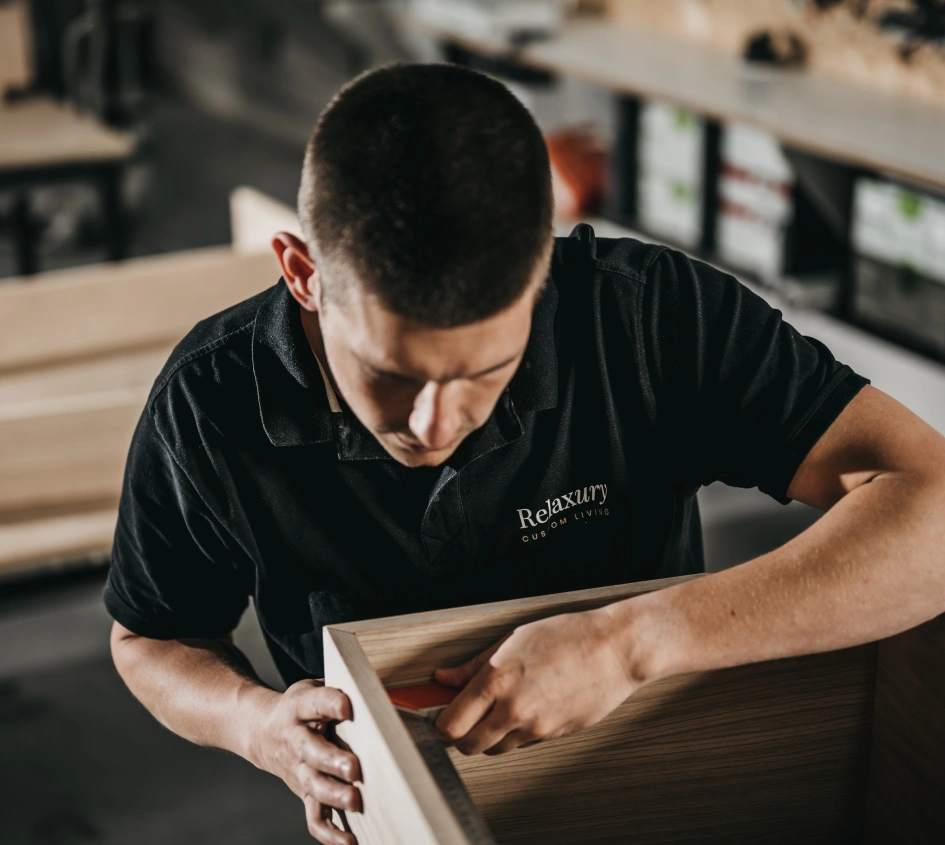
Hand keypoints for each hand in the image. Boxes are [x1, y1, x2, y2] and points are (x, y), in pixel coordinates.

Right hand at [250, 679, 361, 844]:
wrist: (261, 731)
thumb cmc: (299, 708)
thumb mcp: (311, 688)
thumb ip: (335, 692)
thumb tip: (374, 693)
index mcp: (298, 708)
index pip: (314, 702)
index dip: (330, 703)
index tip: (347, 706)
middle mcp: (296, 741)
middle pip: (311, 751)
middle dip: (332, 761)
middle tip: (354, 768)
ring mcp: (299, 770)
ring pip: (313, 786)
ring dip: (334, 796)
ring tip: (355, 802)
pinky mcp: (304, 793)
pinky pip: (314, 817)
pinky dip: (329, 832)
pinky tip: (348, 841)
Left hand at [433, 608, 635, 755]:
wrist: (614, 650)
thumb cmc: (567, 636)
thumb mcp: (512, 640)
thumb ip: (473, 664)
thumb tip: (445, 678)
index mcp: (497, 680)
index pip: (450, 724)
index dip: (439, 724)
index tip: (439, 716)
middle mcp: (513, 708)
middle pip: (467, 746)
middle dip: (460, 735)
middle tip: (463, 716)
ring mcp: (535, 726)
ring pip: (494, 748)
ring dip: (488, 736)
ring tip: (495, 710)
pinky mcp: (553, 735)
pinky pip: (522, 743)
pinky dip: (515, 733)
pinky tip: (524, 709)